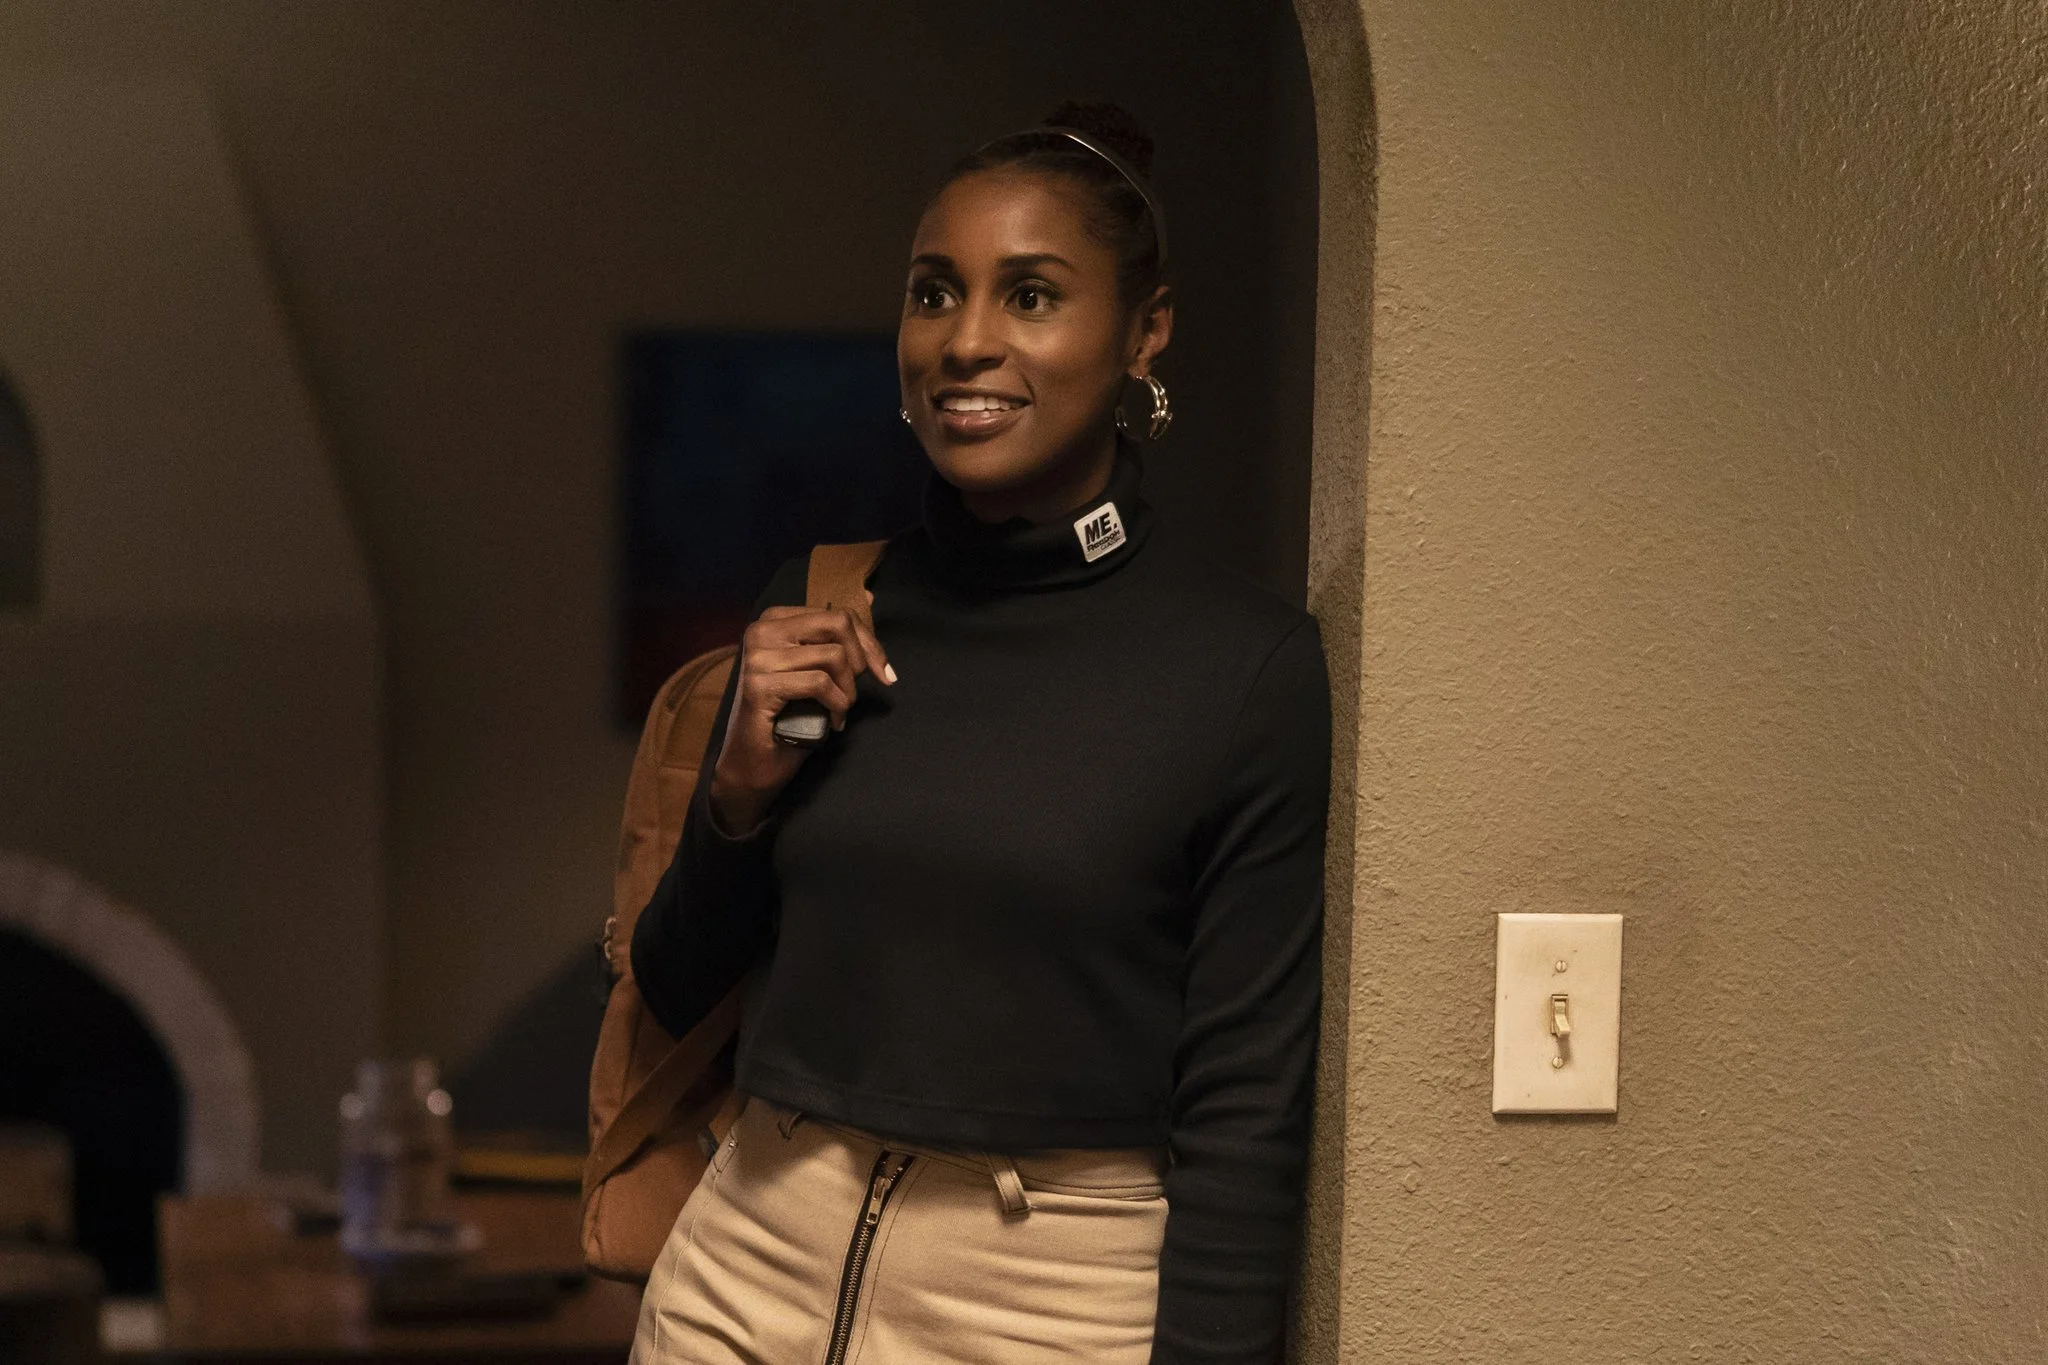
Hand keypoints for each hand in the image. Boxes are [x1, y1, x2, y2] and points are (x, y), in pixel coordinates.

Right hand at [708, 602, 894, 834]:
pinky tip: (833, 723)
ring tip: (840, 711)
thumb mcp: (818, 670)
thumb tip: (870, 595)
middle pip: (838, 624)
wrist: (753, 765)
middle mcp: (761, 630)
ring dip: (848, 692)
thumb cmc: (790, 717)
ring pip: (833, 657)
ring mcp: (757, 657)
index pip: (838, 614)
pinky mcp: (759, 685)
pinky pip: (819, 683)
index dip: (869, 644)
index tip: (884, 673)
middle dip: (862, 661)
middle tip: (856, 693)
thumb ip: (836, 640)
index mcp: (774, 621)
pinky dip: (836, 705)